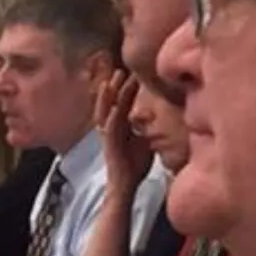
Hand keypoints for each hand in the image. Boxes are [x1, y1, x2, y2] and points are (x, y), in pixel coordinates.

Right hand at [96, 71, 153, 193]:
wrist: (126, 185)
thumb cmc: (134, 166)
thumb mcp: (143, 143)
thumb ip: (144, 129)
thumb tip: (149, 118)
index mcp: (118, 127)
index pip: (121, 104)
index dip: (126, 90)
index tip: (132, 74)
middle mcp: (110, 129)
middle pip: (110, 103)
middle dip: (115, 87)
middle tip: (120, 70)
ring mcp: (108, 136)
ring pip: (105, 112)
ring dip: (108, 97)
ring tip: (110, 82)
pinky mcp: (110, 145)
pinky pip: (109, 128)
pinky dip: (111, 116)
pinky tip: (114, 107)